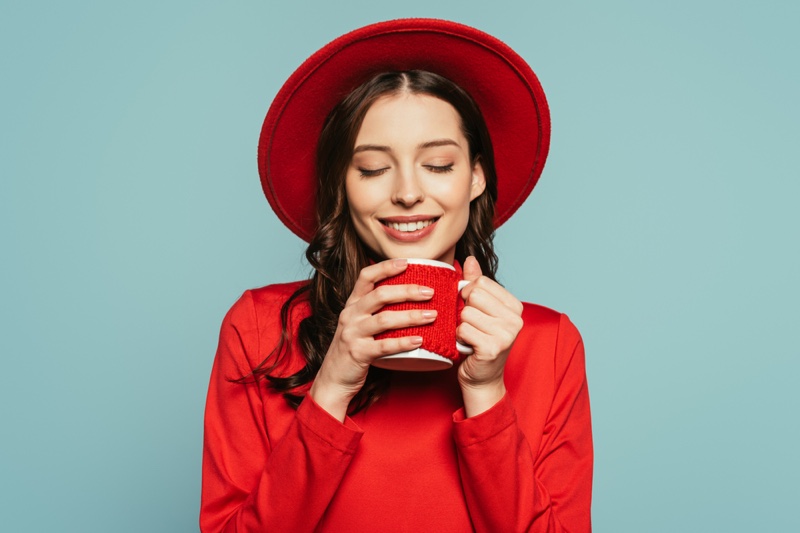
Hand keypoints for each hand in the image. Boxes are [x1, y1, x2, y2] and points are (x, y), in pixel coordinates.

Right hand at [309, 258, 435, 420]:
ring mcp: (352, 334)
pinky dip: (404, 343)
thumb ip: (377, 310)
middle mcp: (350, 315)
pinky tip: (420, 340)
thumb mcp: (360, 323)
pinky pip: (384, 346)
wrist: (333, 379)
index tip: (407, 262)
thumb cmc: (354, 348)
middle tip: (430, 292)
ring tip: (432, 315)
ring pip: (384, 319)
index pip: (366, 276)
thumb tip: (409, 296)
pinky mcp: (358, 353)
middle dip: (407, 291)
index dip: (386, 267)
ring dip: (411, 316)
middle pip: (380, 295)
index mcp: (352, 304)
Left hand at [457, 256, 523, 416]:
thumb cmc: (479, 341)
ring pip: (465, 313)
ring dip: (461, 326)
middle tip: (472, 326)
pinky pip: (463, 329)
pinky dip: (459, 338)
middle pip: (473, 294)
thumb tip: (470, 259)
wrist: (481, 378)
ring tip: (470, 337)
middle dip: (464, 309)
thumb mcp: (480, 310)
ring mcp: (506, 334)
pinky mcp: (492, 348)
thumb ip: (476, 284)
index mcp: (515, 306)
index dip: (468, 294)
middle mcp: (515, 319)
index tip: (473, 310)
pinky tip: (468, 346)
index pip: (481, 282)